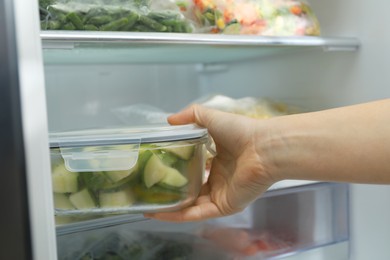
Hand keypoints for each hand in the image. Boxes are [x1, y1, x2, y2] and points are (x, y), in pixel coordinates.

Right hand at [144, 105, 274, 221]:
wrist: (263, 148)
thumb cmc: (240, 132)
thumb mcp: (210, 118)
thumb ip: (190, 116)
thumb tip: (169, 120)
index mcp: (218, 161)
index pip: (194, 169)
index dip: (177, 170)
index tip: (158, 169)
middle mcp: (219, 179)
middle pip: (191, 189)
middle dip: (172, 192)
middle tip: (149, 191)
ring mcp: (220, 194)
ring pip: (190, 205)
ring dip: (169, 207)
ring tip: (146, 207)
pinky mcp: (223, 206)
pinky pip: (196, 213)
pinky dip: (176, 215)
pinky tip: (157, 214)